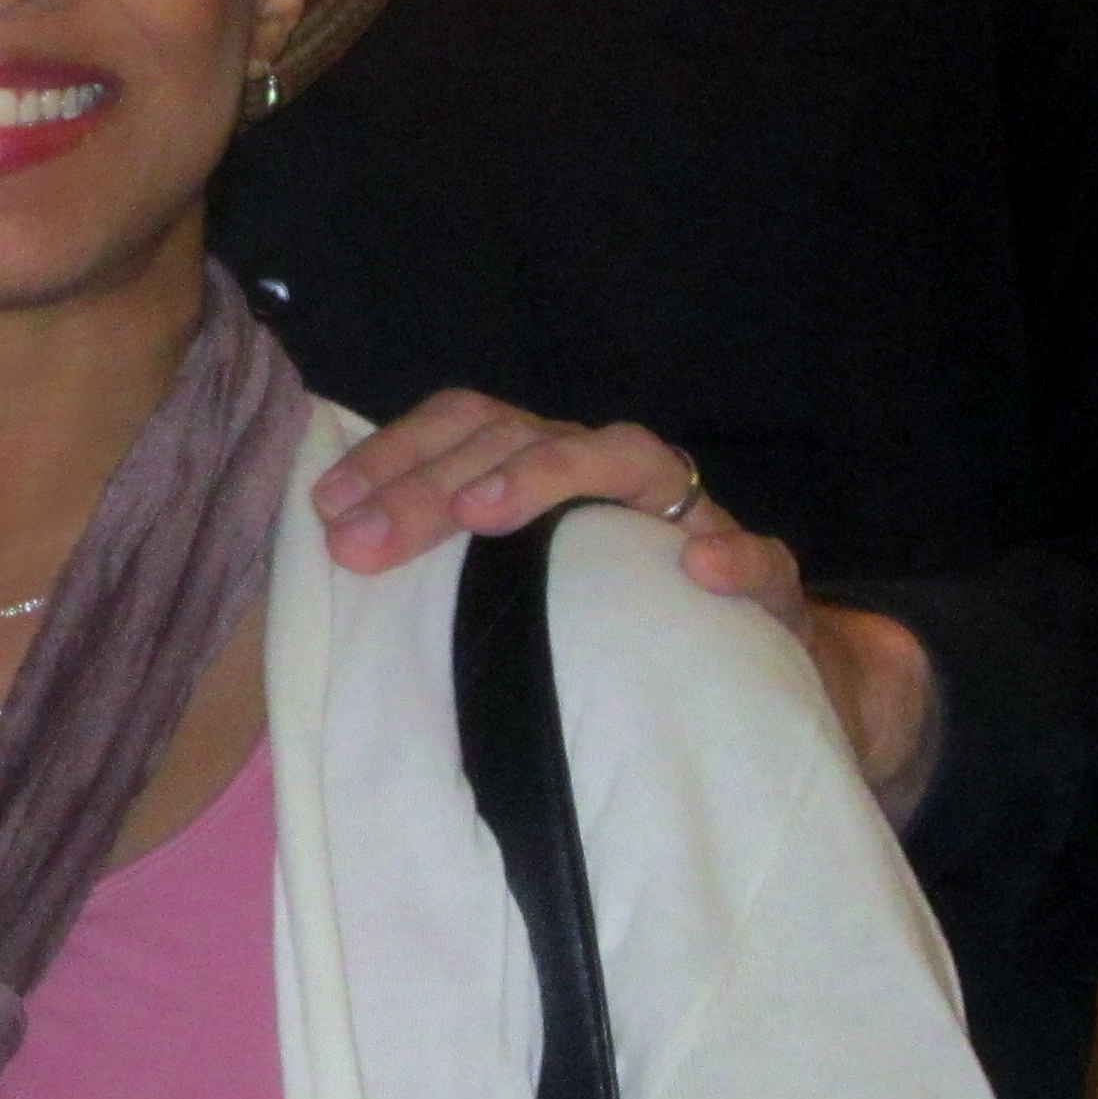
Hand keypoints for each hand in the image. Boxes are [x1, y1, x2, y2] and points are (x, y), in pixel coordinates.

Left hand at [314, 388, 942, 820]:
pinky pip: (763, 559)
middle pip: (523, 441)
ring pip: (633, 459)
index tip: (328, 508)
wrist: (767, 675)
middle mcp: (616, 476)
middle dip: (434, 484)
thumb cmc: (615, 624)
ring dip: (555, 475)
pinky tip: (697, 569)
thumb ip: (449, 570)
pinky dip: (734, 557)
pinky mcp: (770, 586)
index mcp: (553, 470)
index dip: (395, 454)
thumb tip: (335, 563)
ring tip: (486, 510)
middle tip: (363, 540)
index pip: (468, 423)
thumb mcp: (524, 590)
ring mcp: (695, 520)